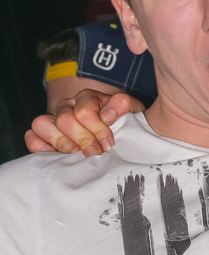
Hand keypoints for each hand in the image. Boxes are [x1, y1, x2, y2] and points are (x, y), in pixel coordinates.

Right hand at [24, 89, 142, 155]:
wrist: (117, 131)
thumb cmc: (123, 122)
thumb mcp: (131, 111)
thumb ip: (123, 105)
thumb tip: (107, 115)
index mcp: (88, 98)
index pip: (85, 111)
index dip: (97, 130)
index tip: (108, 144)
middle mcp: (68, 105)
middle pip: (64, 119)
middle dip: (82, 140)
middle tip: (95, 153)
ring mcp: (53, 118)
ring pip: (41, 123)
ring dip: (60, 142)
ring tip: (76, 154)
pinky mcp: (43, 134)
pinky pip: (31, 136)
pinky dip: (40, 147)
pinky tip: (58, 156)